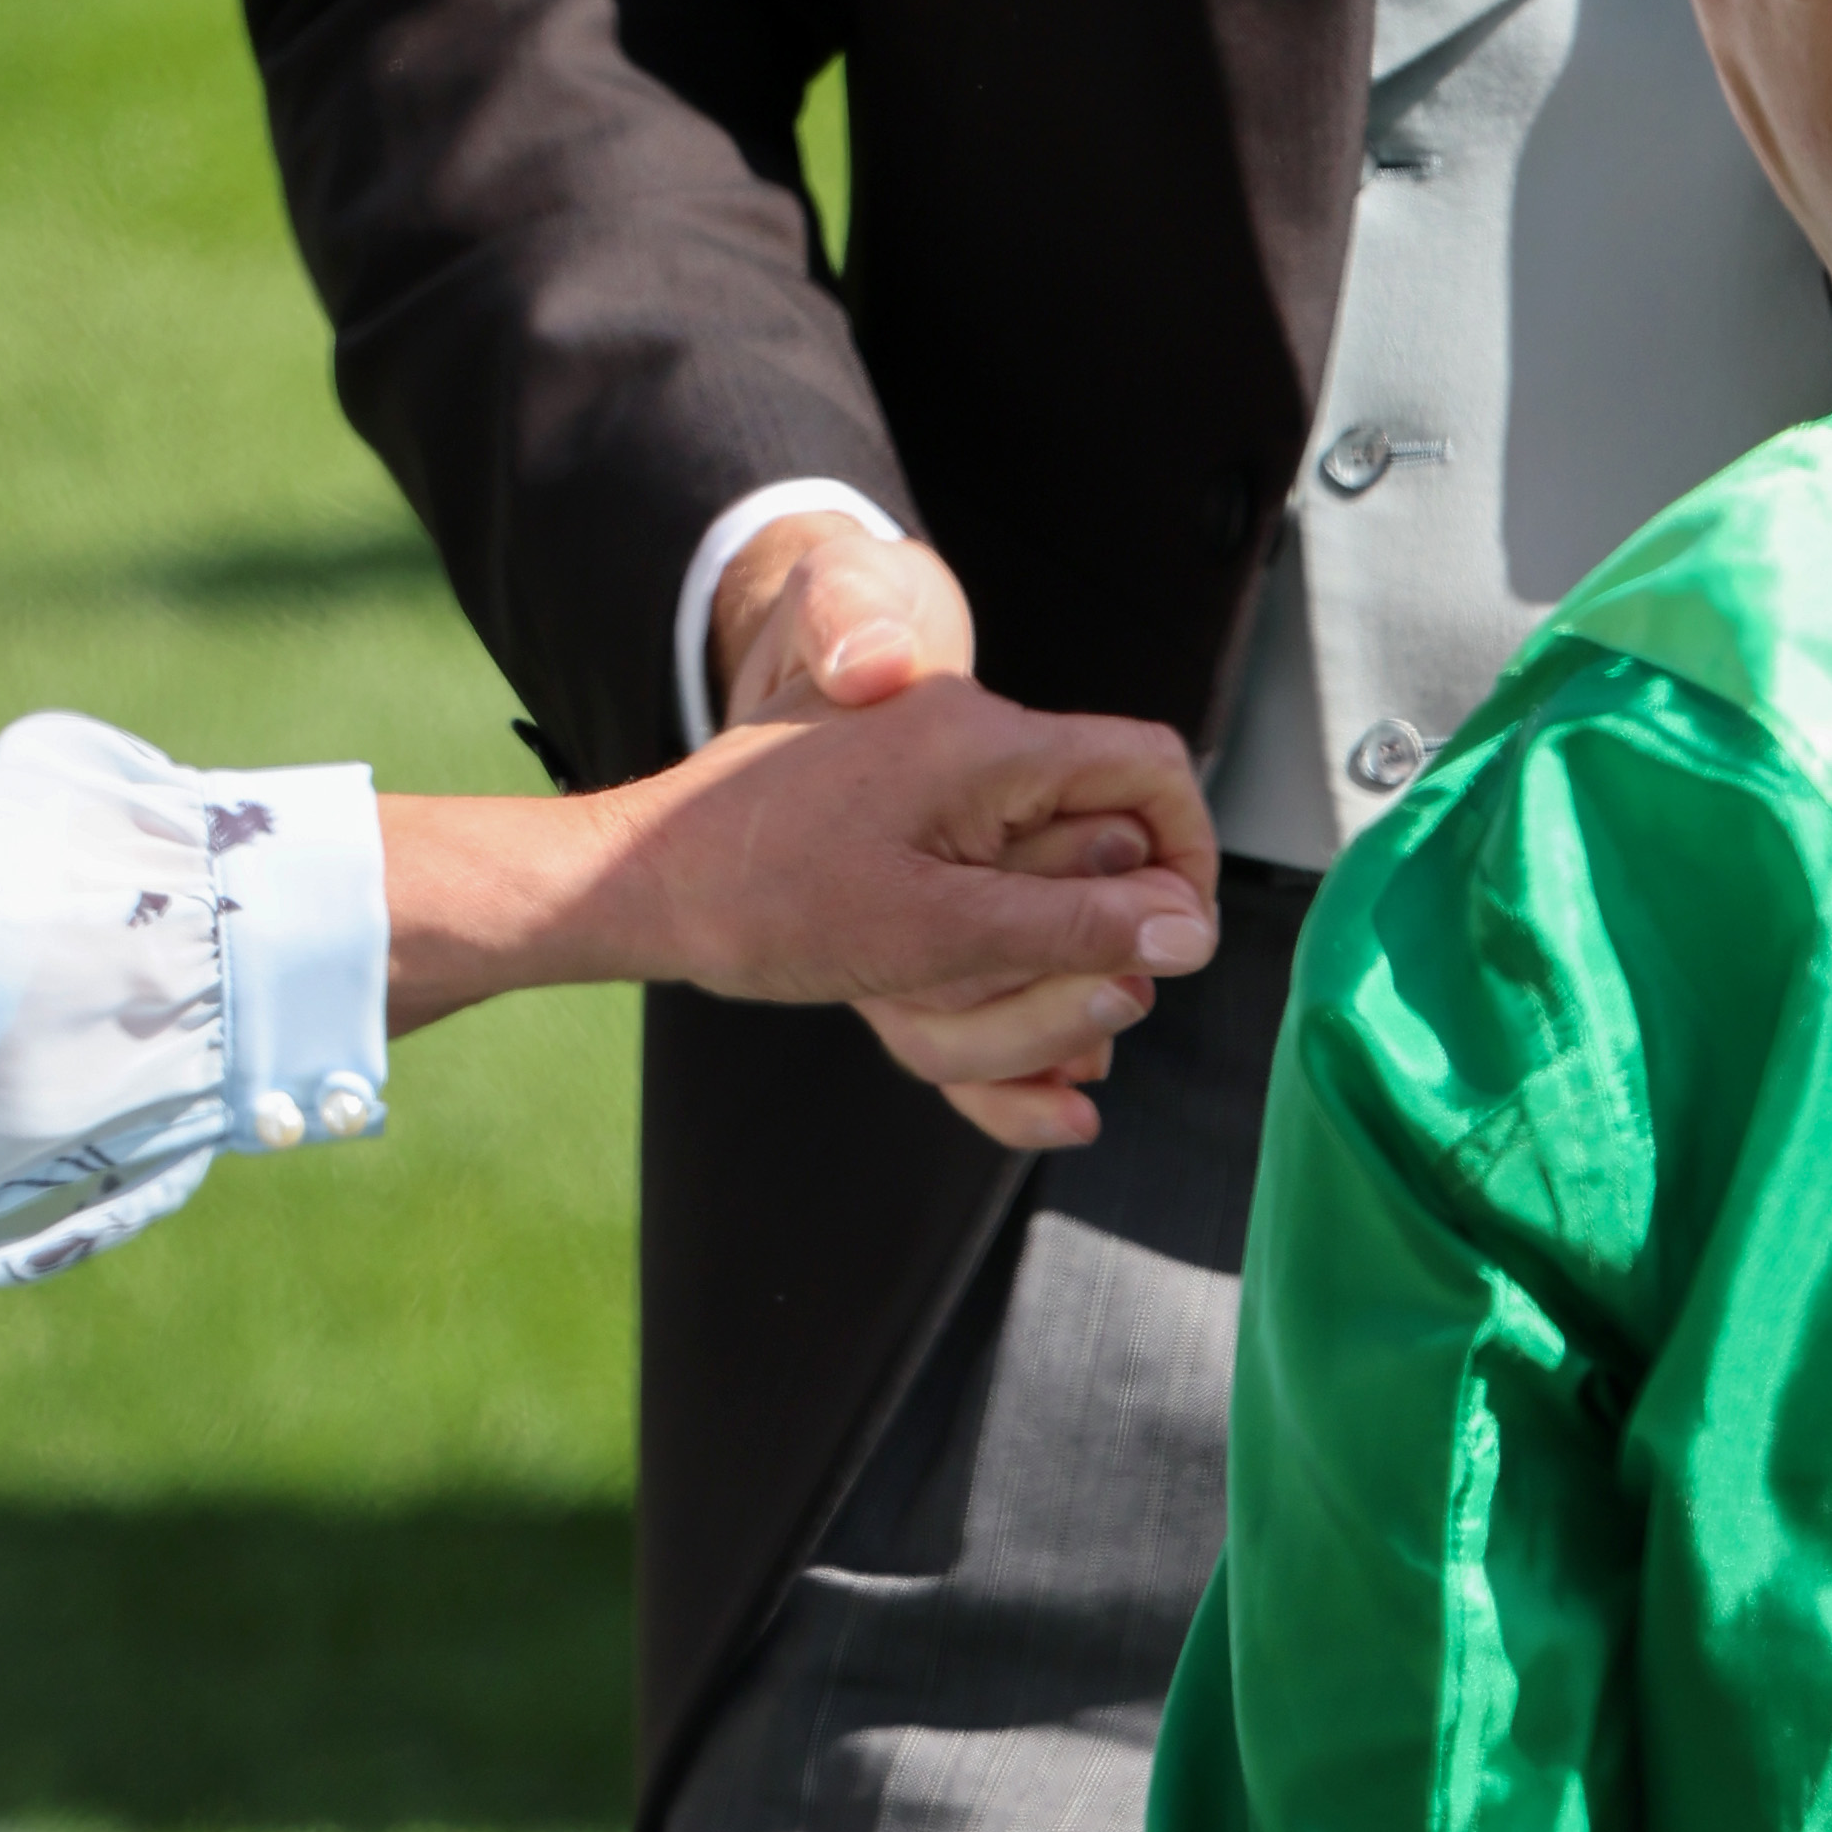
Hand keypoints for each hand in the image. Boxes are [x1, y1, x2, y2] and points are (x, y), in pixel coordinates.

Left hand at [705, 510, 1203, 1135]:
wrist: (641, 884)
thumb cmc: (767, 900)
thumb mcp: (940, 934)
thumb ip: (1076, 926)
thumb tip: (1190, 927)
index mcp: (985, 741)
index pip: (1148, 770)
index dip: (1185, 859)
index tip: (1174, 948)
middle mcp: (964, 740)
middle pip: (1093, 845)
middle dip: (1093, 952)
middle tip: (1084, 1042)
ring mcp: (926, 777)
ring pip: (1033, 888)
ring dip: (1035, 987)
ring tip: (1042, 1085)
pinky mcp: (896, 818)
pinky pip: (975, 898)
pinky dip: (989, 980)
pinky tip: (1026, 1092)